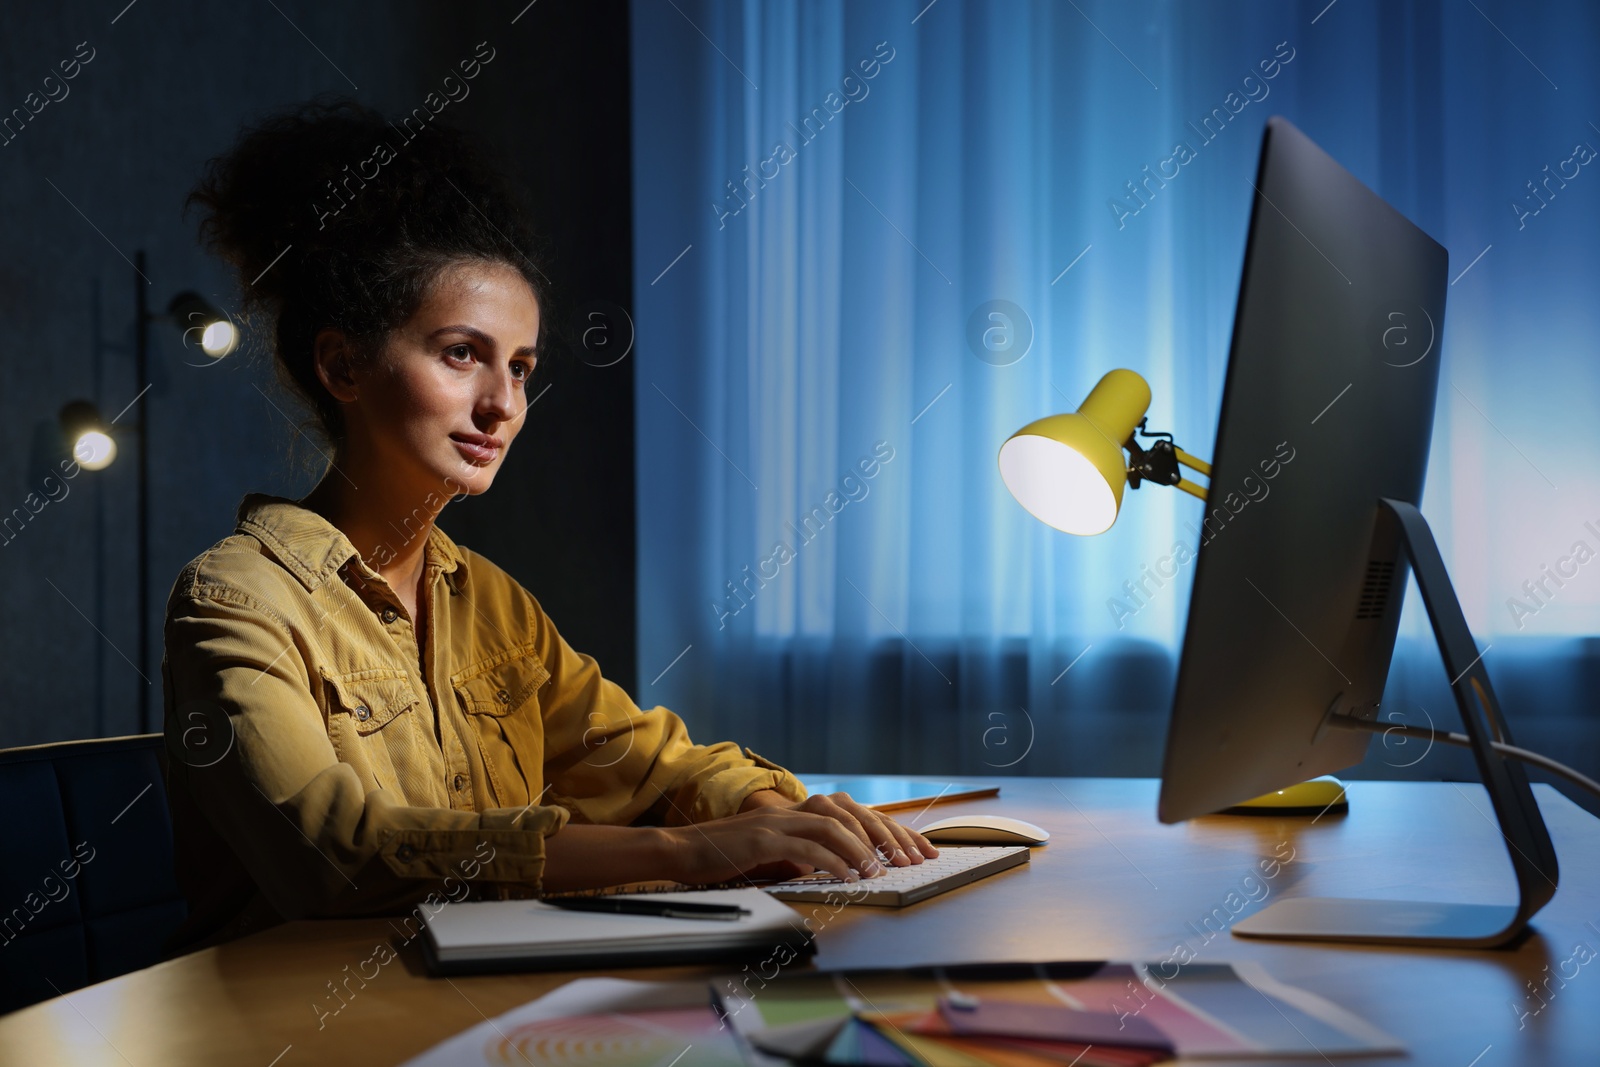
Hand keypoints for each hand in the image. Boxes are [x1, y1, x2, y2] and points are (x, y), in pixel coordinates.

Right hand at [662, 791, 940, 885]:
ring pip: (832, 825)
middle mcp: (790, 811)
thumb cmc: (723, 856)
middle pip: (851, 813)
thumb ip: (801, 855)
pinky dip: (832, 861)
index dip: (889, 830)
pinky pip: (806, 847)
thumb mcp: (771, 854)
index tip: (917, 849)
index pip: (852, 814)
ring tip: (883, 870)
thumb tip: (833, 868)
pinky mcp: (761, 838)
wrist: (680, 850)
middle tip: (911, 860)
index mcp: (796, 813)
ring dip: (862, 848)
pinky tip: (849, 876)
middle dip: (887, 835)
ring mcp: (776, 822)